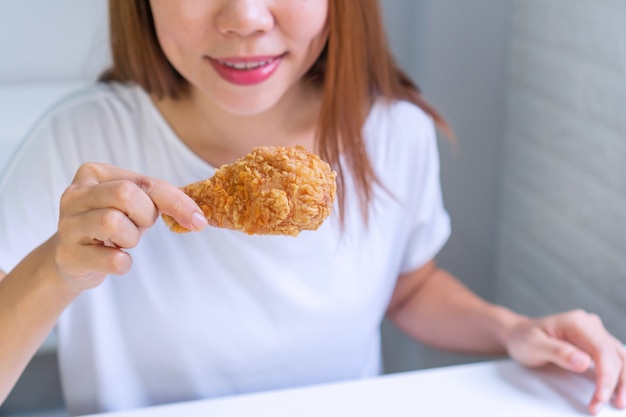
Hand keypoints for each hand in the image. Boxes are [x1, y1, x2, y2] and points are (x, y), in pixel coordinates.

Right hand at [54, 162, 206, 289]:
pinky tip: (113, 258)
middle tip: (138, 226)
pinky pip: (112, 260)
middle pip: (125, 195)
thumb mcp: (133, 204)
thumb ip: (159, 199)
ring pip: (113, 222)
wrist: (72, 259)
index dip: (176, 202)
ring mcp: (68, 225)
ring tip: (121, 241)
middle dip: (144, 216)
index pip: (144, 183)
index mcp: (93, 174)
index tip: (199, 220)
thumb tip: (198, 217)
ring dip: (131, 238)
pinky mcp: (68, 256)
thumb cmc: (109, 226)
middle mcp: (74, 195)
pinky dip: (123, 263)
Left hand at [505, 309, 624, 414]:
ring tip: (617, 402)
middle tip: (602, 405)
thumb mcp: (534, 346)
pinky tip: (617, 390)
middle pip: (614, 356)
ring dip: (622, 381)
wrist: (518, 334)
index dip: (606, 376)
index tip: (600, 396)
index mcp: (577, 322)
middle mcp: (590, 324)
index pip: (601, 350)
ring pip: (620, 358)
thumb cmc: (524, 338)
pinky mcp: (596, 343)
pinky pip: (614, 359)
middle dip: (614, 383)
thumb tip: (584, 362)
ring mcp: (595, 333)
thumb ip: (558, 352)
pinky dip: (618, 376)